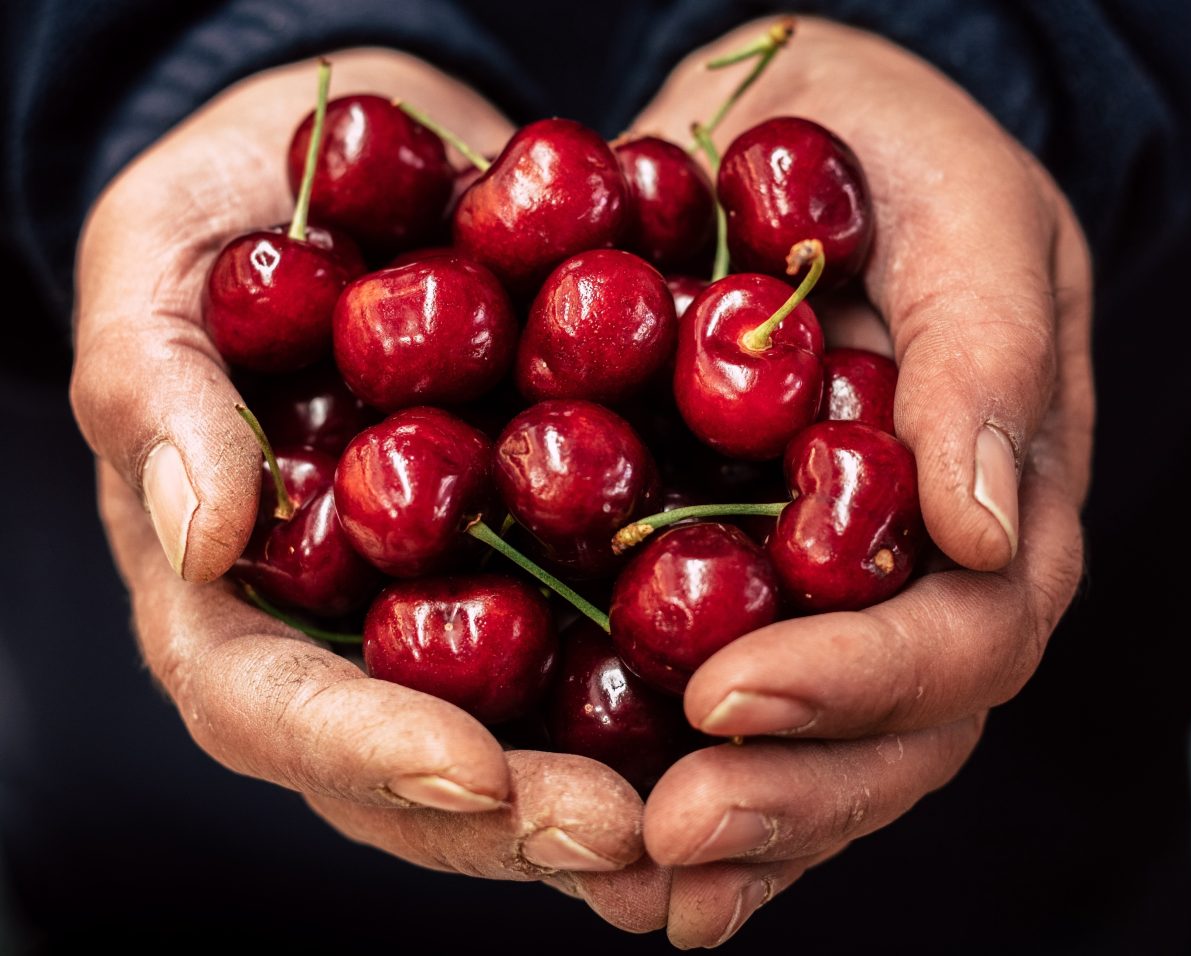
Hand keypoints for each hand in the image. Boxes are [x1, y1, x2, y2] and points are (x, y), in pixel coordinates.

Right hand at [71, 51, 667, 932]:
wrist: (375, 165)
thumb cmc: (236, 211)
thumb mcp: (160, 258)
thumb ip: (155, 382)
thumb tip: (200, 534)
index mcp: (230, 583)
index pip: (268, 705)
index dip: (361, 751)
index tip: (469, 775)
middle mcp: (347, 621)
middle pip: (412, 762)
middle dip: (512, 813)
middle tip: (623, 834)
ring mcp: (452, 599)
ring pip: (524, 730)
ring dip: (610, 785)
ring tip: (707, 809)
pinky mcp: (548, 554)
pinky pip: (609, 635)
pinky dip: (675, 683)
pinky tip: (760, 700)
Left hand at [630, 17, 1092, 945]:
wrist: (799, 142)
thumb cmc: (895, 162)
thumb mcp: (963, 212)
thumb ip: (989, 356)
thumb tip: (987, 531)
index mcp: (996, 505)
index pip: (964, 637)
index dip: (858, 683)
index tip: (730, 695)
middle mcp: (919, 581)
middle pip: (891, 736)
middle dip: (784, 797)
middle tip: (666, 839)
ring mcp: (833, 599)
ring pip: (813, 756)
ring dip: (729, 834)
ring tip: (628, 882)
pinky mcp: (739, 588)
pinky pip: (725, 713)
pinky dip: (678, 789)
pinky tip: (618, 861)